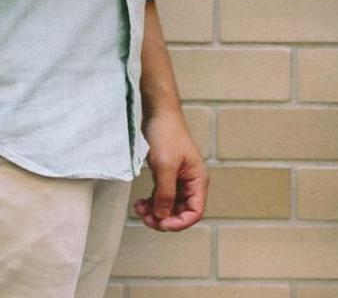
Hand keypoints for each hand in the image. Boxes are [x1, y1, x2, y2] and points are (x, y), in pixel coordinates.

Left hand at [135, 109, 207, 231]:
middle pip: (181, 211)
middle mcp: (190, 182)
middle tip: (147, 219)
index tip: (162, 224)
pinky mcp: (166, 174)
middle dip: (164, 218)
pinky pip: (161, 195)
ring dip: (155, 211)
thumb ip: (165, 193)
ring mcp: (178, 179)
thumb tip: (163, 217)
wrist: (158, 112)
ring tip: (139, 210)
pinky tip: (140, 203)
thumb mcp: (165, 165)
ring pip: (169, 205)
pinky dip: (151, 202)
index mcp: (197, 180)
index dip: (179, 222)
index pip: (194, 212)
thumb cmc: (166, 133)